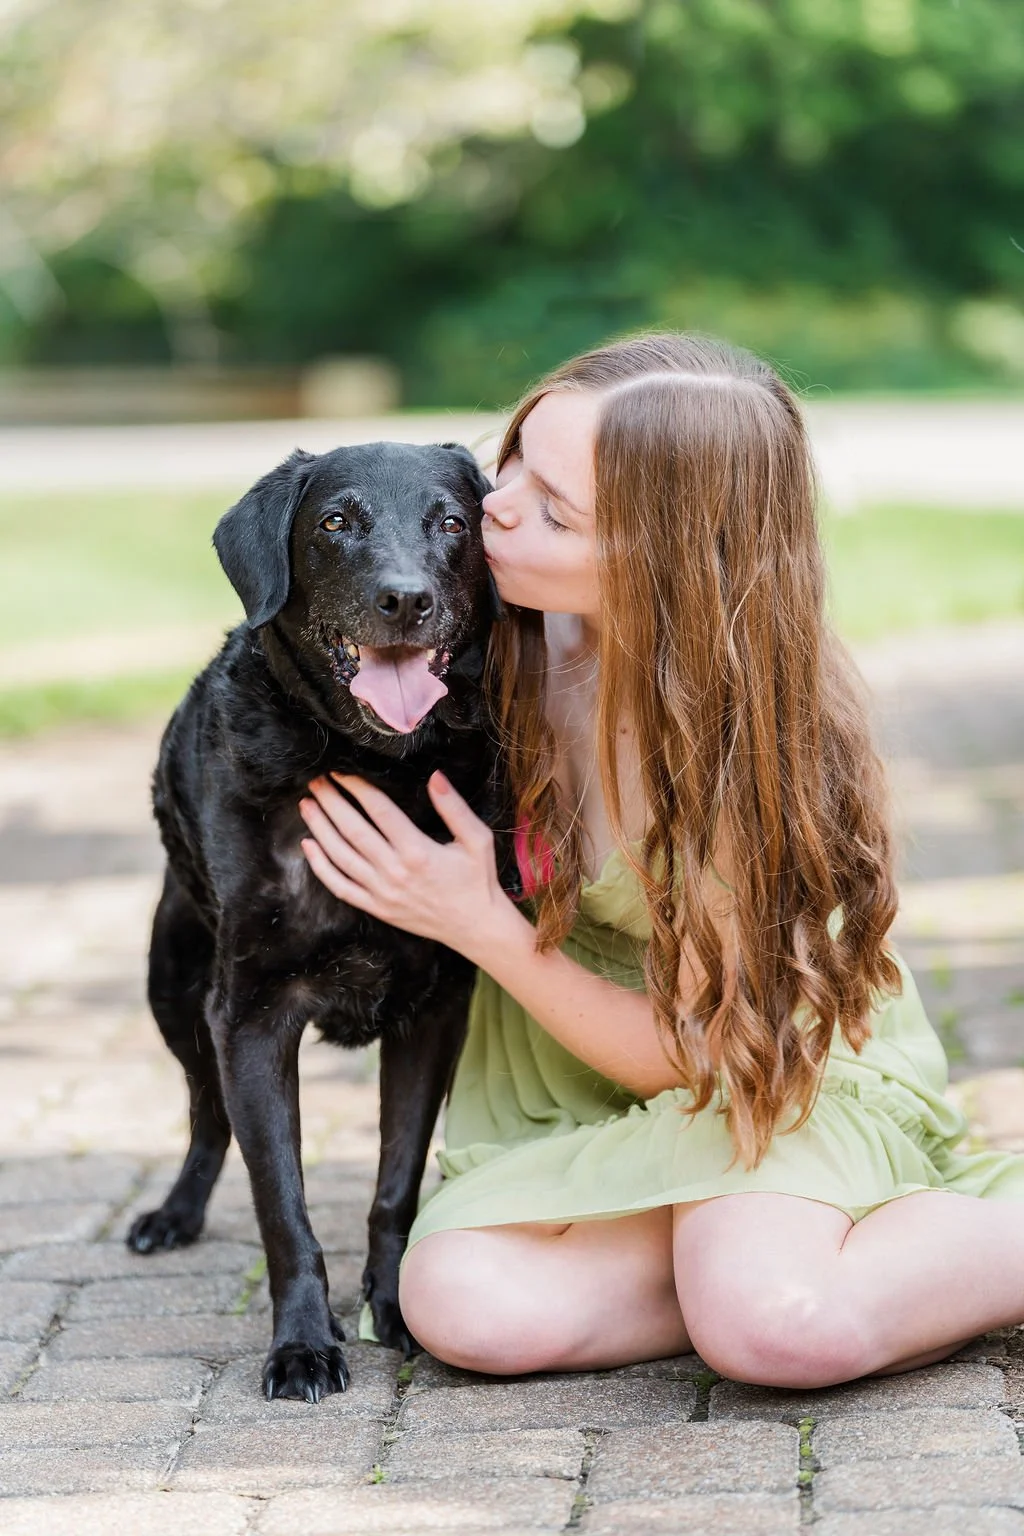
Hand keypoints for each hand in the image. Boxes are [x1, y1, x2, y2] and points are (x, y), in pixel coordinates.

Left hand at [299, 771, 510, 956]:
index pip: (379, 810)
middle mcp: (394, 872)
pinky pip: (339, 887)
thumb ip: (454, 808)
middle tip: (316, 781)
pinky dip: (320, 867)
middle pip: (352, 830)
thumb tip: (434, 776)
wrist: (475, 926)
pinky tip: (309, 846)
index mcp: (418, 851)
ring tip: (307, 805)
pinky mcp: (376, 908)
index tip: (341, 772)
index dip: (357, 788)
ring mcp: (381, 893)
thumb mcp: (476, 839)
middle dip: (331, 802)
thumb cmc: (477, 880)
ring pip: (340, 856)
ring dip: (319, 828)